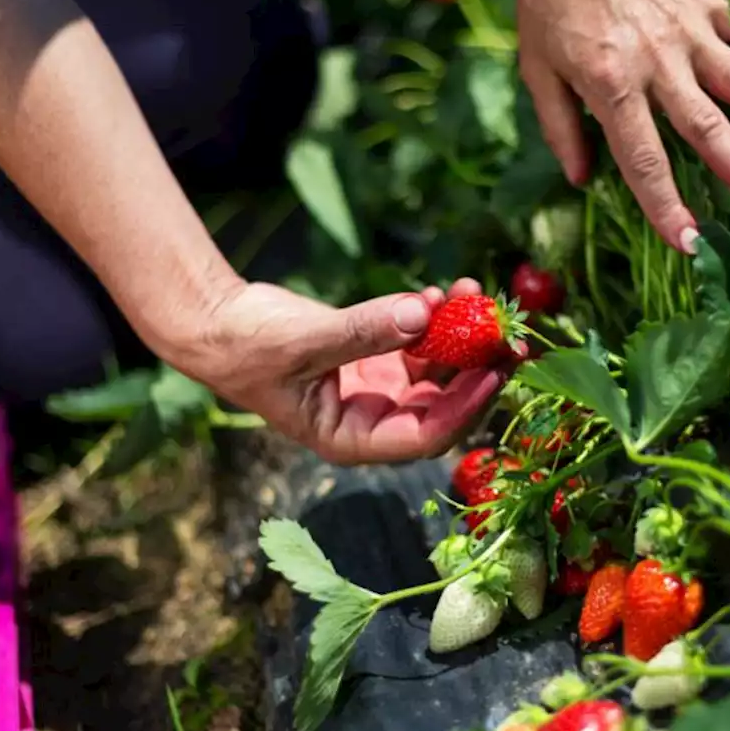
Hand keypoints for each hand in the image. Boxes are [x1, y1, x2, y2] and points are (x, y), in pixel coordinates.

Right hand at [164, 278, 507, 465]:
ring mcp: (378, 390)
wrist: (218, 323)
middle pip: (444, 406)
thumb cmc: (248, 346)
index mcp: (353, 439)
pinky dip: (436, 320)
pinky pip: (421, 345)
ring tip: (476, 295)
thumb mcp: (306, 339)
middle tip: (511, 335)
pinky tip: (445, 291)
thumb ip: (365, 329)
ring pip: (438, 372)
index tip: (495, 371)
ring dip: (461, 337)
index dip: (466, 407)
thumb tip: (426, 313)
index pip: (426, 436)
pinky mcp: (377, 360)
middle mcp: (374, 421)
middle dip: (478, 371)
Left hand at [510, 0, 729, 252]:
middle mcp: (656, 61)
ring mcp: (687, 30)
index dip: (666, 205)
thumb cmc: (550, 6)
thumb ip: (560, 128)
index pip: (643, 159)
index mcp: (610, 84)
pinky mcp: (705, 3)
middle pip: (705, 125)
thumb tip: (581, 179)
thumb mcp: (538, 71)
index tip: (690, 241)